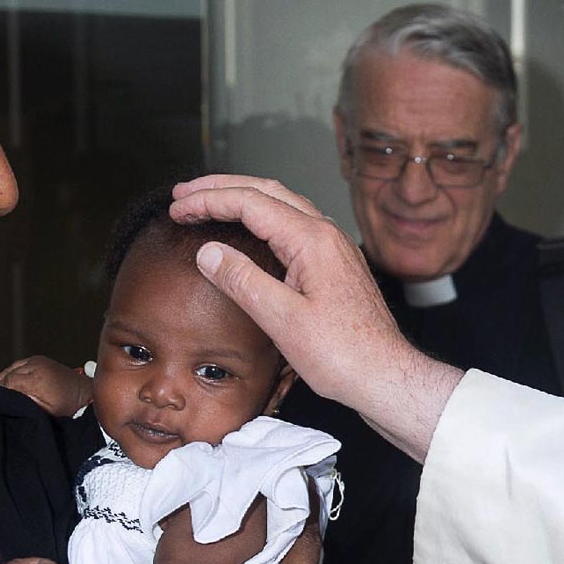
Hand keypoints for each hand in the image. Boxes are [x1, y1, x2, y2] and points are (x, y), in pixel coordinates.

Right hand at [0, 354, 92, 417]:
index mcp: (37, 380)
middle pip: (7, 374)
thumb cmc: (68, 405)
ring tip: (1, 393)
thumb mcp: (47, 412)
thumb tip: (9, 401)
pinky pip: (18, 365)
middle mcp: (36, 366)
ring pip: (11, 368)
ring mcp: (37, 361)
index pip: (8, 382)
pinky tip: (9, 383)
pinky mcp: (38, 359)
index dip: (0, 392)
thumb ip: (26, 405)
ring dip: (4, 379)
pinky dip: (12, 373)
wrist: (84, 392)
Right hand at [169, 175, 460, 460]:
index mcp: (312, 241)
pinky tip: (250, 231)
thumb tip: (208, 252)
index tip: (178, 208)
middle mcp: (326, 235)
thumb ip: (243, 281)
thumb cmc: (344, 355)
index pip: (250, 202)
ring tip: (209, 203)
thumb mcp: (282, 321)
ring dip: (242, 199)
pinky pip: (293, 225)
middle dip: (221, 188)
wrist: (385, 376)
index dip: (209, 201)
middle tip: (184, 195)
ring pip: (281, 205)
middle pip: (266, 191)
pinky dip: (263, 218)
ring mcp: (333, 248)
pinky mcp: (334, 265)